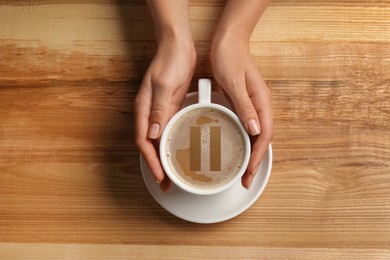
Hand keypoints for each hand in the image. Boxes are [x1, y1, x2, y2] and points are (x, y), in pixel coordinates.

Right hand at [135, 40, 195, 190]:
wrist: (178, 46)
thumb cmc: (170, 62)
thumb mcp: (164, 85)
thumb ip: (158, 109)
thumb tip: (153, 134)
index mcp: (144, 109)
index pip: (143, 141)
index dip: (150, 161)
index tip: (160, 176)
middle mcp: (149, 113)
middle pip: (149, 145)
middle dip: (156, 166)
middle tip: (166, 184)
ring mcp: (159, 112)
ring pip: (158, 141)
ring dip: (163, 158)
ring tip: (173, 174)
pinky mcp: (170, 108)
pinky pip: (168, 131)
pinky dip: (171, 145)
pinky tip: (179, 152)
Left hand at [210, 36, 272, 188]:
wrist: (229, 42)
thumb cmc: (231, 59)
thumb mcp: (235, 83)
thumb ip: (245, 107)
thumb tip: (255, 130)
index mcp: (262, 102)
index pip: (264, 135)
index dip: (257, 156)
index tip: (249, 173)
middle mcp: (261, 106)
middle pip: (262, 139)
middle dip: (255, 161)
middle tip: (245, 180)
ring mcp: (254, 105)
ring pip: (256, 135)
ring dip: (250, 154)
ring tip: (242, 171)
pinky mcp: (245, 103)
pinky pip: (248, 127)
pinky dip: (245, 141)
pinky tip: (237, 148)